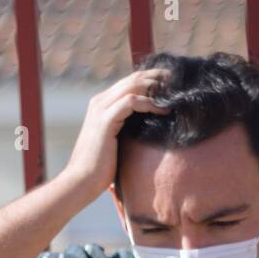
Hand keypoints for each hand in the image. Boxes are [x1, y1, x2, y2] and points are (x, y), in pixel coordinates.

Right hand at [58, 68, 170, 202]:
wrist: (81, 181)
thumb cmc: (99, 167)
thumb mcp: (115, 141)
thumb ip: (126, 128)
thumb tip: (149, 127)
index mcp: (101, 104)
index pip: (129, 82)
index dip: (151, 79)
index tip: (171, 84)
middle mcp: (100, 102)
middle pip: (133, 78)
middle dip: (157, 76)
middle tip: (177, 80)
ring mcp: (101, 109)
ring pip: (133, 85)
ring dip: (156, 86)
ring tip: (174, 92)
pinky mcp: (105, 120)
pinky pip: (131, 102)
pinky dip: (150, 103)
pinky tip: (163, 111)